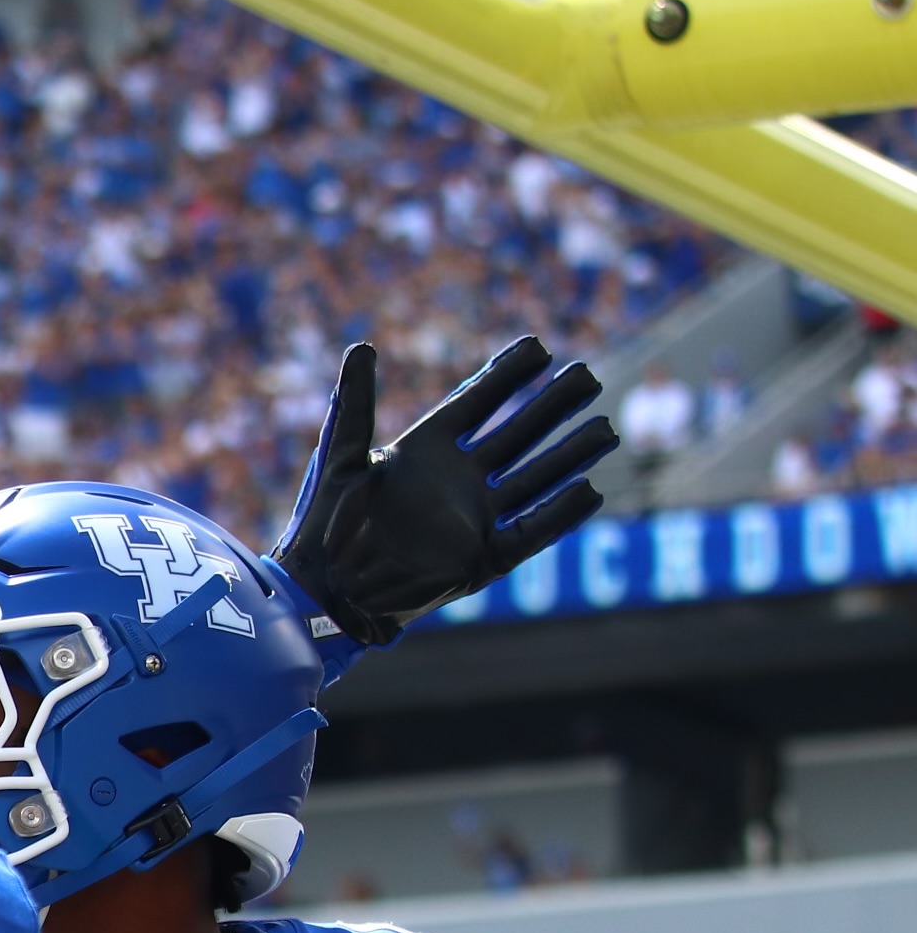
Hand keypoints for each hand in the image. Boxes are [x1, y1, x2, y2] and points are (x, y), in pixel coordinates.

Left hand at [271, 336, 617, 644]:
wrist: (328, 586)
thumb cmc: (326, 521)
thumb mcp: (342, 457)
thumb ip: (355, 404)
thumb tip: (361, 346)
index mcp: (427, 451)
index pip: (478, 402)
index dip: (507, 376)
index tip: (540, 346)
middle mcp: (458, 480)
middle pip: (517, 435)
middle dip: (552, 407)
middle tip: (588, 376)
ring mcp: (473, 519)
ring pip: (535, 479)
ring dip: (570, 455)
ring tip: (606, 429)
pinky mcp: (481, 559)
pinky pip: (531, 533)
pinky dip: (560, 514)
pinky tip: (590, 489)